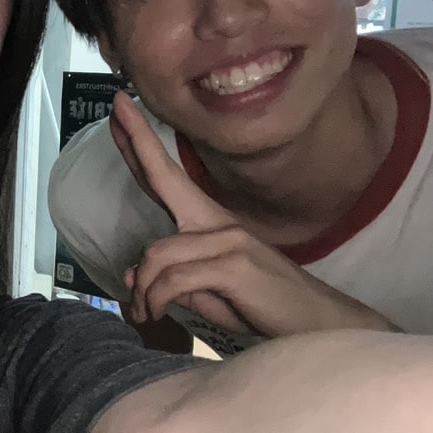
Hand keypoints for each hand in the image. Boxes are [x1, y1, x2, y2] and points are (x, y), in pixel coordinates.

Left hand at [110, 92, 395, 338]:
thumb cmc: (264, 309)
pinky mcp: (234, 264)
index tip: (121, 109)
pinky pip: (173, 280)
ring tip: (145, 314)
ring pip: (156, 255)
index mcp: (211, 224)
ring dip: (144, 291)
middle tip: (115, 105)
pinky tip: (157, 315)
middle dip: (135, 142)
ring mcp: (229, 239)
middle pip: (165, 177)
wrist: (318, 327)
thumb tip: (131, 276)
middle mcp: (219, 222)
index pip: (168, 176)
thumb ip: (172, 280)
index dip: (143, 144)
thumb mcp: (209, 294)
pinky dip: (158, 301)